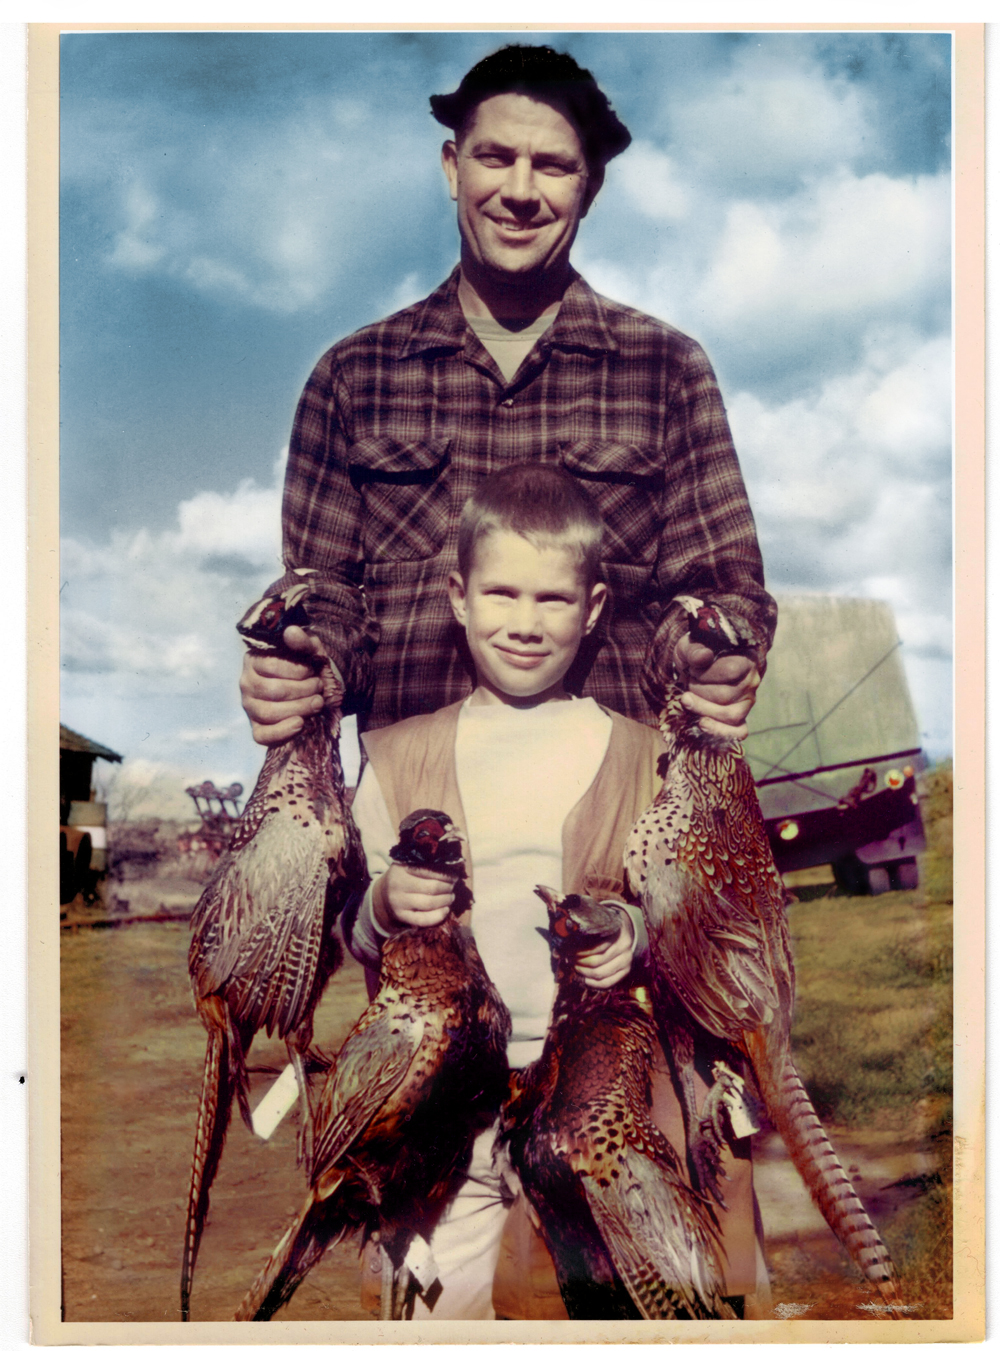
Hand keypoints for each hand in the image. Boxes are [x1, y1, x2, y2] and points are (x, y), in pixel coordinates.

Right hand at [239, 626, 325, 745]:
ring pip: (268, 713)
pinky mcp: (257, 728)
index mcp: (255, 661)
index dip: (296, 670)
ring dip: (299, 708)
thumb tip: (291, 632)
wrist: (317, 690)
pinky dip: (282, 731)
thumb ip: (302, 641)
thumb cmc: (309, 667)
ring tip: (317, 702)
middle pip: (271, 691)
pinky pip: (262, 736)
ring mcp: (250, 707)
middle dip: (303, 690)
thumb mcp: (310, 651)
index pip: (270, 665)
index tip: (312, 670)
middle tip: (319, 687)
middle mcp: (247, 683)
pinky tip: (300, 723)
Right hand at [375, 864, 456, 929]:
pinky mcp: (401, 916)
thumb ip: (426, 863)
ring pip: (430, 903)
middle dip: (448, 887)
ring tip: (451, 897)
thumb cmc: (403, 877)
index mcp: (401, 868)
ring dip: (446, 900)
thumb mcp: (409, 865)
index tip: (454, 876)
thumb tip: (453, 865)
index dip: (445, 874)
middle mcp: (398, 885)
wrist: (383, 895)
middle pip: (432, 888)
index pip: (429, 871)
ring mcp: (398, 902)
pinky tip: (445, 910)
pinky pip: (424, 919)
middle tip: (453, 886)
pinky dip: (438, 915)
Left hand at [574, 910, 633, 988]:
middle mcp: (624, 946)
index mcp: (616, 932)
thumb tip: (564, 943)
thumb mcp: (598, 924)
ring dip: (584, 972)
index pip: (595, 946)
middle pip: (597, 961)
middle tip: (570, 959)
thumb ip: (586, 931)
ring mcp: (626, 960)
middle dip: (580, 962)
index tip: (567, 950)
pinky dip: (594, 983)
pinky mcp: (626, 970)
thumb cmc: (605, 927)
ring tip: (576, 967)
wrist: (624, 929)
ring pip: (601, 973)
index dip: (579, 951)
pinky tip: (584, 979)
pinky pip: (607, 982)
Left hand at [673, 633, 760, 739]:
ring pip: (731, 716)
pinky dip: (719, 732)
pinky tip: (701, 723)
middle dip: (699, 691)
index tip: (691, 668)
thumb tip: (703, 658)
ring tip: (687, 700)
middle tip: (688, 683)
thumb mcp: (690, 646)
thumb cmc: (695, 654)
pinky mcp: (740, 718)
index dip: (706, 673)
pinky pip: (739, 732)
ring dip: (703, 710)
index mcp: (745, 659)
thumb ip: (695, 650)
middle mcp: (751, 681)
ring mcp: (747, 701)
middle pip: (726, 696)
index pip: (730, 671)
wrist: (696, 666)